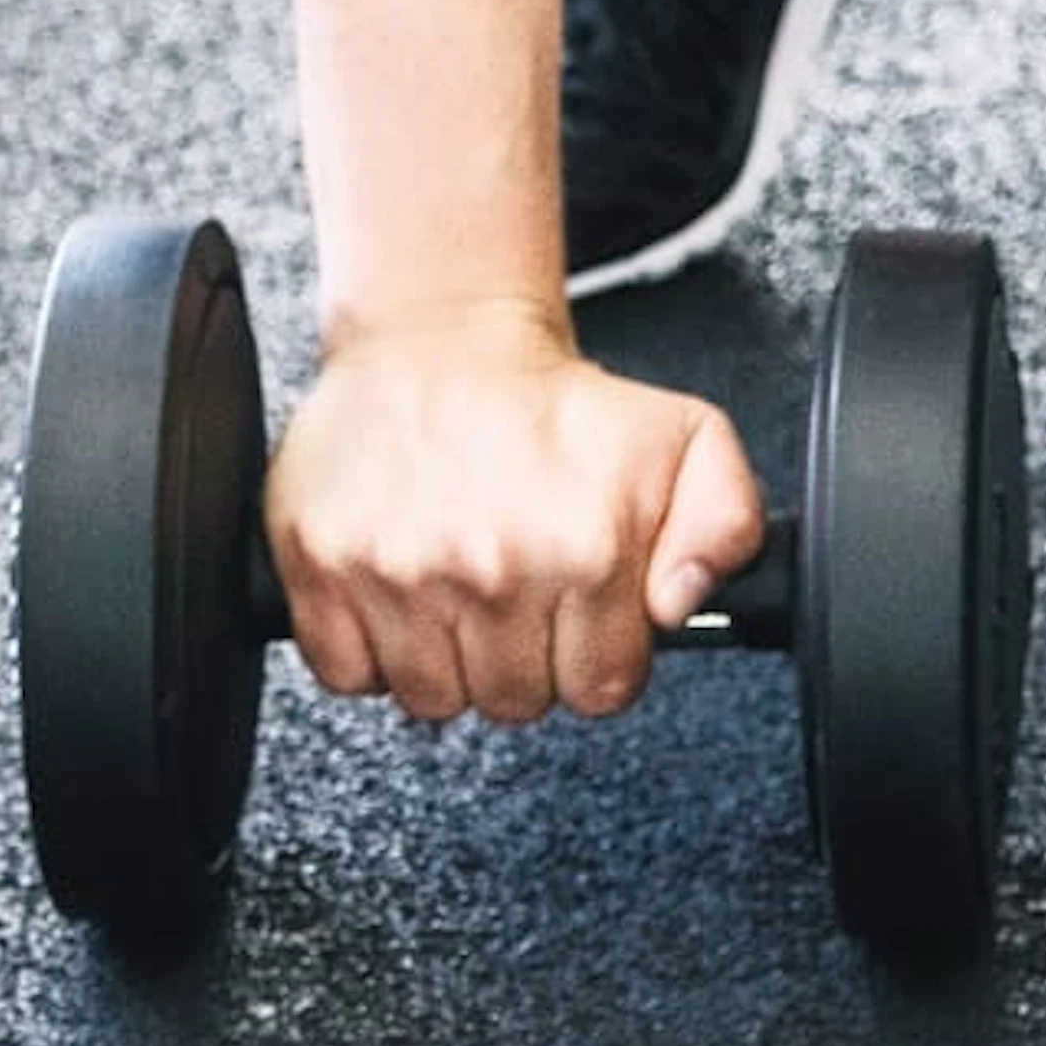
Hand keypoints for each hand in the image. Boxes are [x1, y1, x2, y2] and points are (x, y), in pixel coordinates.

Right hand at [263, 299, 762, 723]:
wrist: (438, 341)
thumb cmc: (559, 405)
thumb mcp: (687, 440)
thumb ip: (727, 527)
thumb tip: (683, 606)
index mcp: (583, 547)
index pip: (602, 689)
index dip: (600, 657)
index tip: (584, 615)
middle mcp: (487, 568)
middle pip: (517, 704)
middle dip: (528, 661)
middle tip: (523, 592)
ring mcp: (395, 572)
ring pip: (434, 700)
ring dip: (451, 660)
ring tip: (465, 588)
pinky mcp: (318, 567)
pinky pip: (348, 677)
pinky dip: (373, 651)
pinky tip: (407, 592)